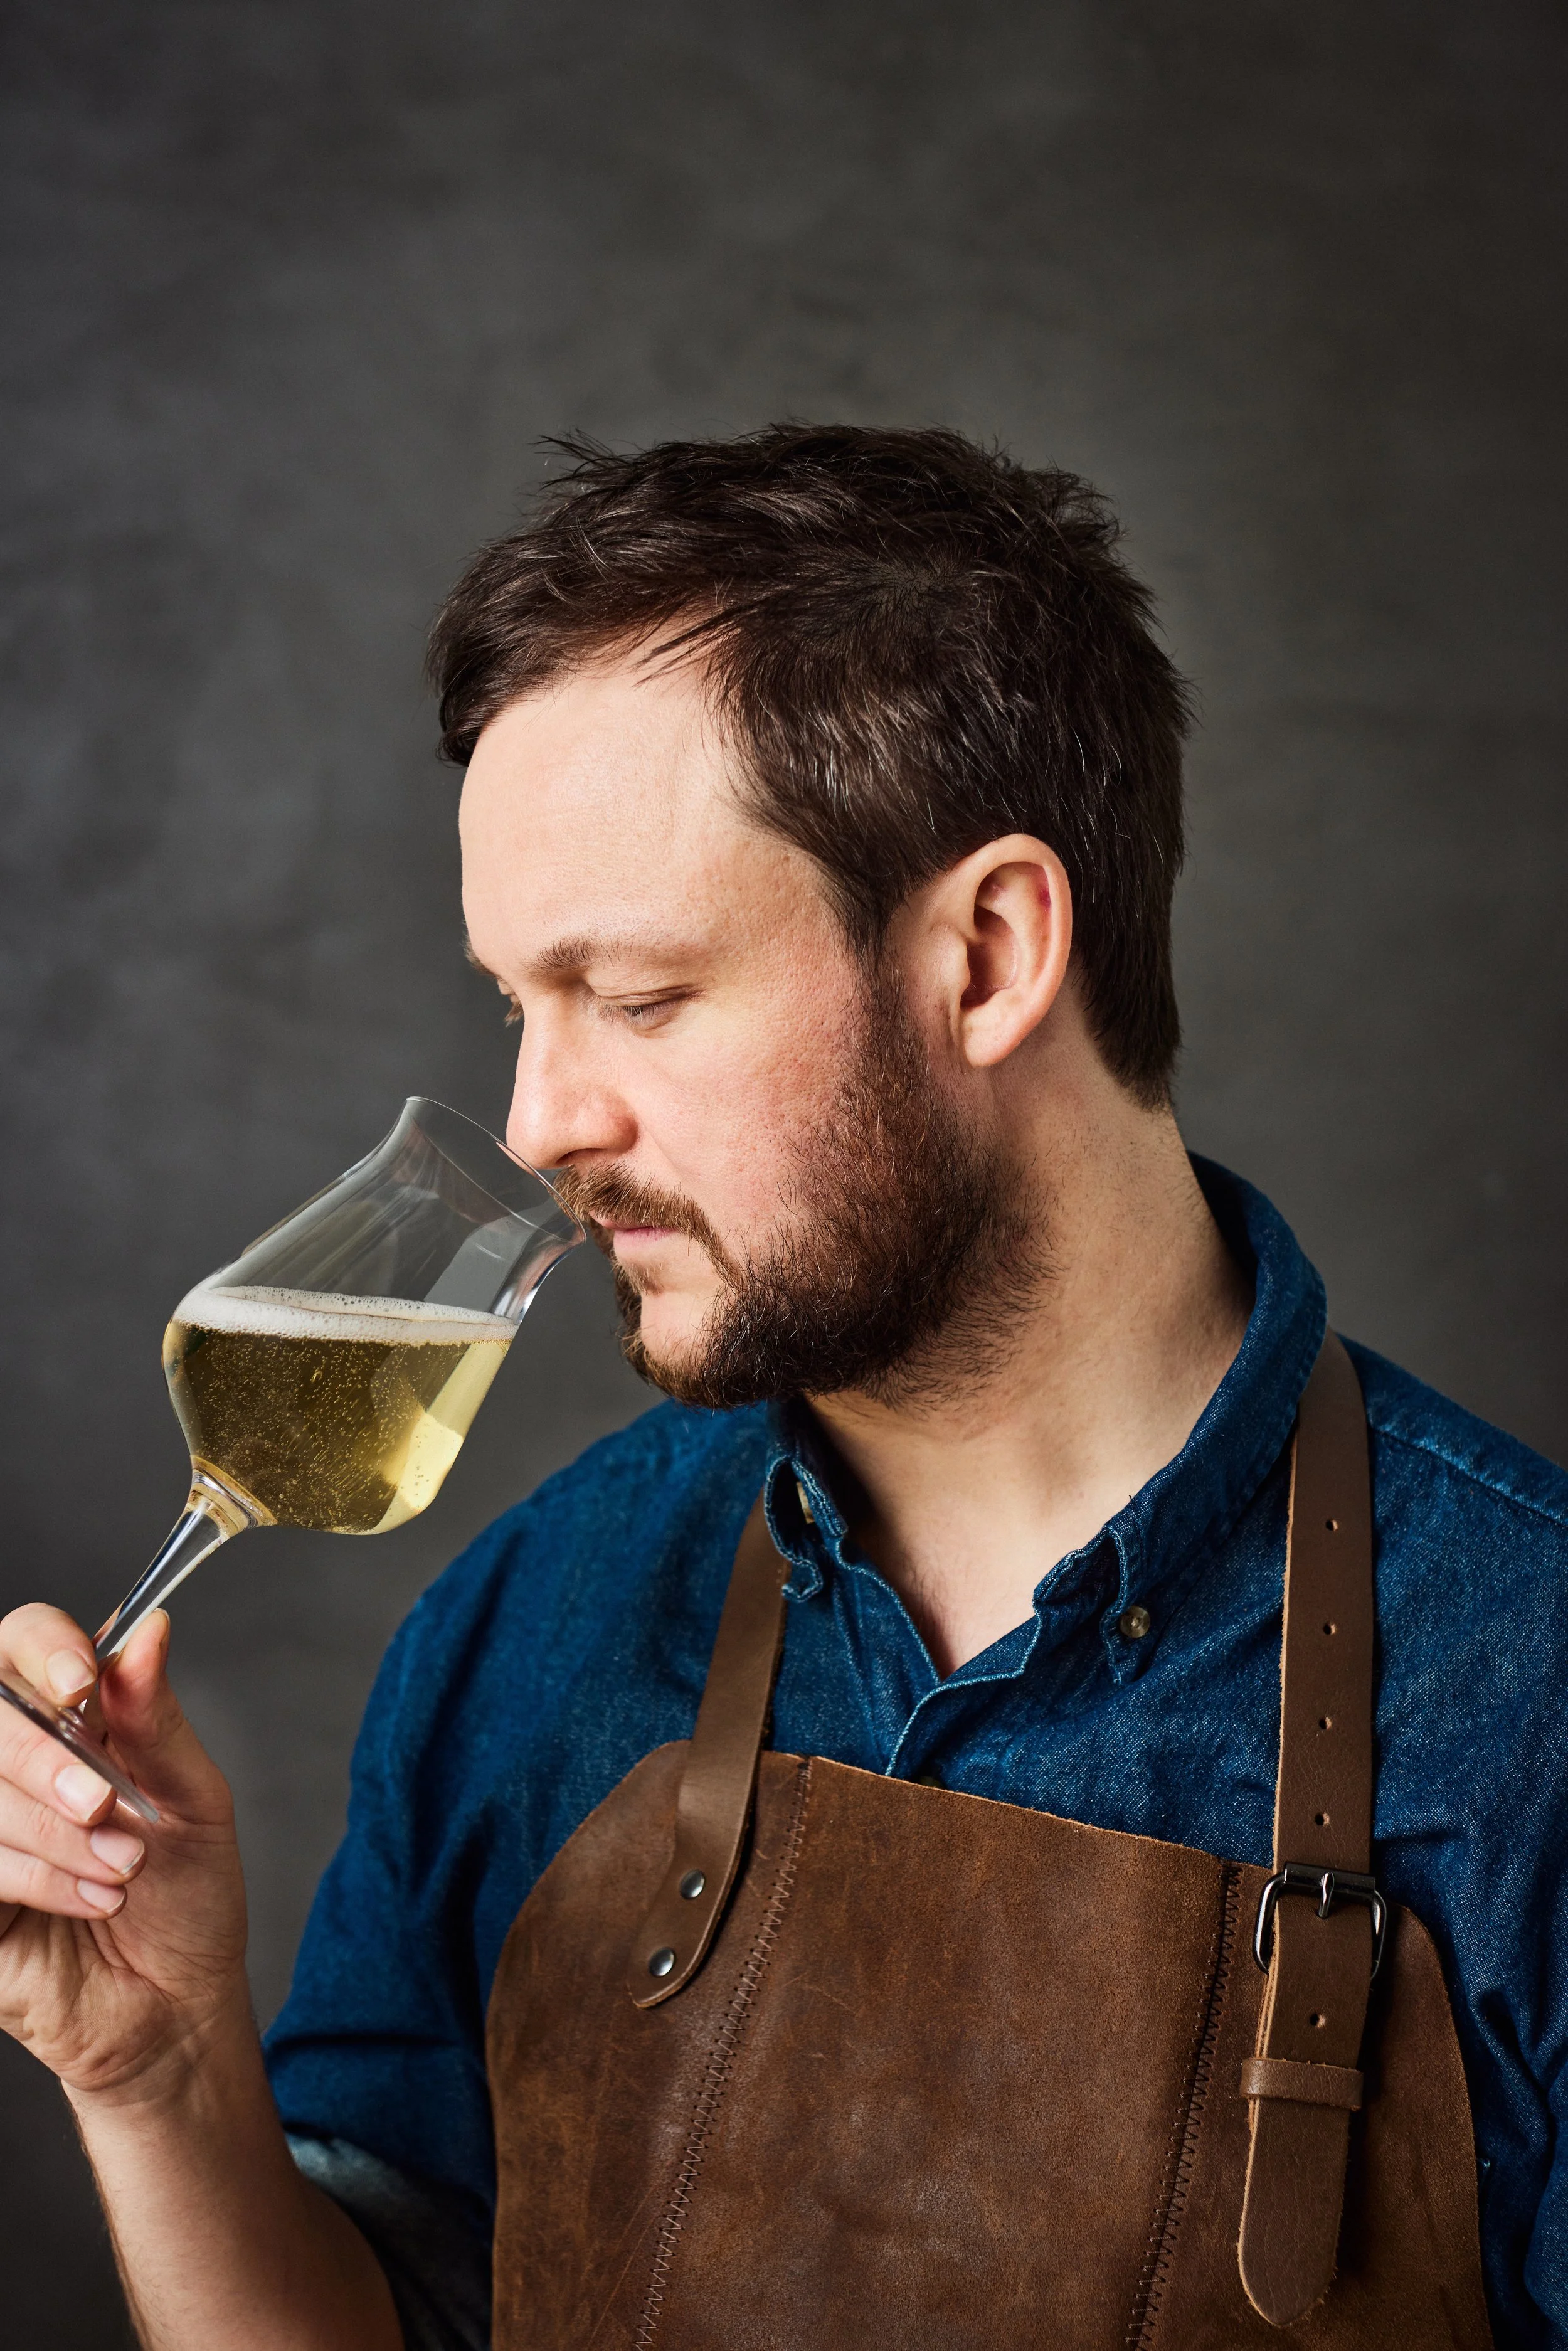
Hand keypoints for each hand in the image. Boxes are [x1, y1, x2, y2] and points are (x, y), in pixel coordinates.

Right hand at [0, 1605, 247, 2102]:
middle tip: (104, 1807)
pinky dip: (37, 1879)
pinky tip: (92, 1900)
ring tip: (120, 1872)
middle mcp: (13, 1763)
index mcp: (69, 1719)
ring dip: (56, 1836)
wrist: (176, 2005)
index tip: (81, 1684)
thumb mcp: (193, 1800)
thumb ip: (157, 1719)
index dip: (42, 1648)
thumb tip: (150, 1631)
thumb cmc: (187, 1900)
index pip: (22, 1640)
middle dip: (46, 1761)